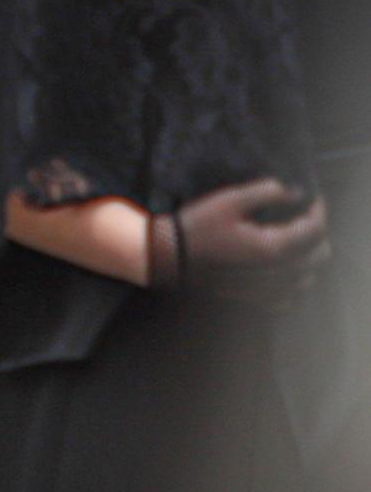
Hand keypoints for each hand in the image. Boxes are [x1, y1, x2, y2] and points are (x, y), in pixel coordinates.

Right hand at [151, 180, 329, 306]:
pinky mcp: (258, 301)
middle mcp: (278, 274)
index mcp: (273, 248)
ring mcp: (269, 292)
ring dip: (308, 256)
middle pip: (319, 255)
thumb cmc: (199, 226)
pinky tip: (281, 266)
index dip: (319, 211)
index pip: (314, 231)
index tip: (313, 198)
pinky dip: (295, 280)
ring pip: (309, 277)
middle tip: (303, 214)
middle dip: (317, 232)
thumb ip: (266, 192)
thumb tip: (294, 191)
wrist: (173, 258)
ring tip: (293, 236)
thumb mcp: (230, 199)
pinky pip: (291, 296)